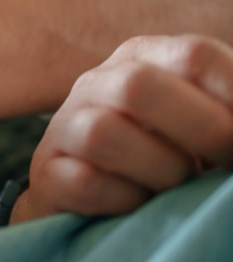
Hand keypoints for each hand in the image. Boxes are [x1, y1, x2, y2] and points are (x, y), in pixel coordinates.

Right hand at [15, 35, 232, 221]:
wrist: (94, 191)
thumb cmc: (163, 153)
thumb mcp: (198, 120)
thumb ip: (222, 114)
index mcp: (142, 57)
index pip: (194, 55)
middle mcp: (97, 82)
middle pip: (138, 85)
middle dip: (200, 129)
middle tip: (226, 160)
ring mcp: (65, 125)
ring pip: (101, 132)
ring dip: (158, 169)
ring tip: (176, 187)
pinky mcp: (47, 171)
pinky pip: (83, 181)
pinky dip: (123, 200)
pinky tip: (140, 205)